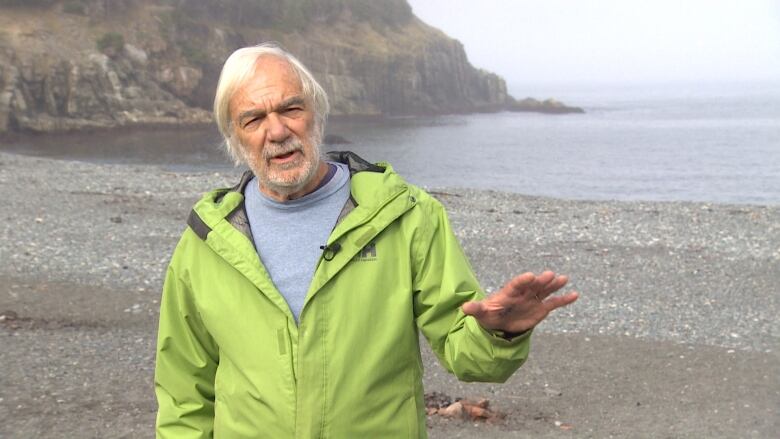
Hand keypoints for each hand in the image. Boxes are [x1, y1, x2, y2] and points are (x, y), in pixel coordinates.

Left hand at [462, 271, 578, 333]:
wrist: (500, 323)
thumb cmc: (489, 314)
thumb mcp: (481, 313)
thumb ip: (475, 310)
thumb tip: (464, 308)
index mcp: (509, 292)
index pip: (516, 285)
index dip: (522, 281)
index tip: (530, 276)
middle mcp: (523, 293)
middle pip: (533, 285)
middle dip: (541, 281)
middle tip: (550, 275)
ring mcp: (533, 299)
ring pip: (545, 290)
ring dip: (554, 285)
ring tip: (564, 279)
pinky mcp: (541, 308)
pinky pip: (554, 303)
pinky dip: (564, 299)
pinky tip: (575, 294)